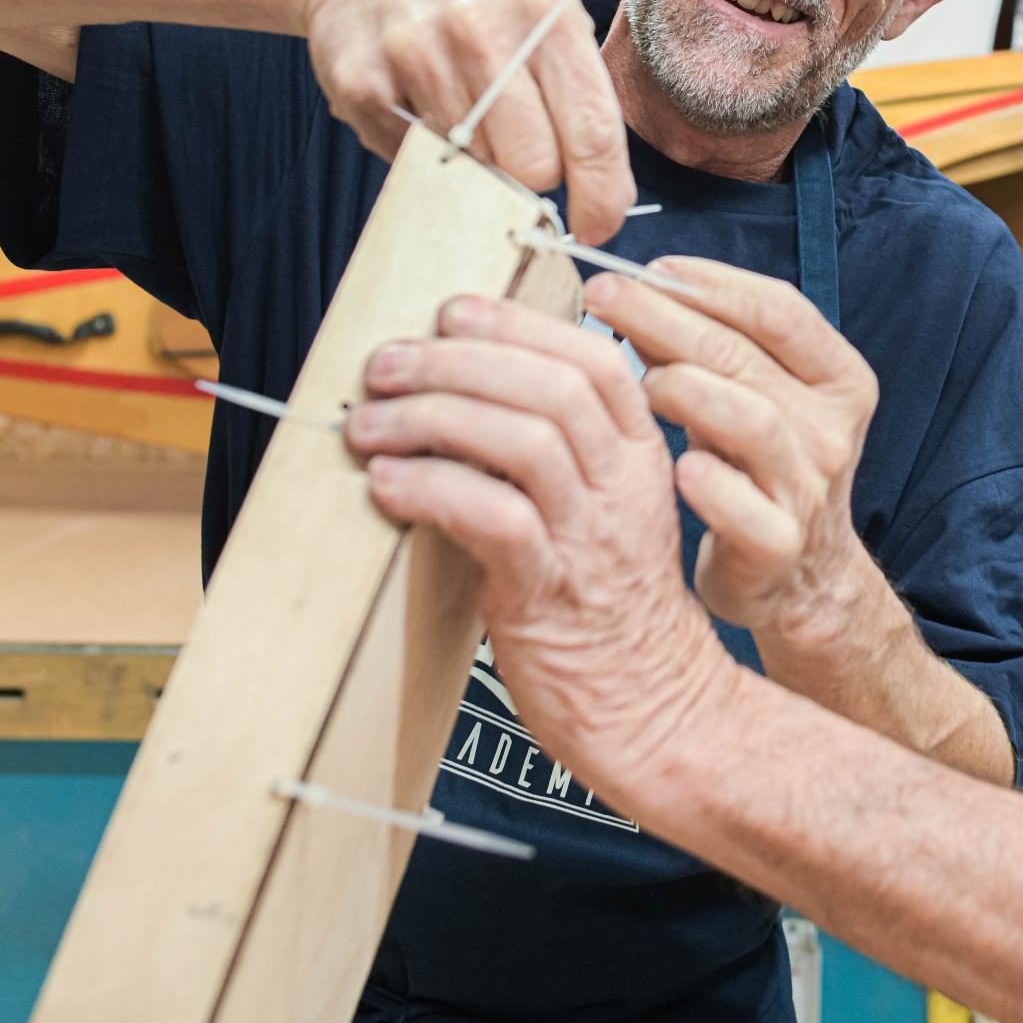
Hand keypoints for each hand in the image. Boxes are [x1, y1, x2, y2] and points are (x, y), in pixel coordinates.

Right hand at [293, 0, 633, 242]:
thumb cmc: (470, 2)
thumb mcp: (541, 19)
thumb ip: (575, 93)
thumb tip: (603, 195)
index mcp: (546, 13)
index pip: (593, 131)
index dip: (601, 197)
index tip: (596, 226)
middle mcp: (484, 29)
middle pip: (534, 167)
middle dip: (532, 181)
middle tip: (516, 155)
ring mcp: (418, 54)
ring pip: (475, 171)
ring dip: (475, 164)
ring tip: (460, 115)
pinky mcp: (363, 84)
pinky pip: (412, 162)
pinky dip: (421, 154)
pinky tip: (417, 108)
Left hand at [348, 293, 735, 789]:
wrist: (654, 711)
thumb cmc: (608, 611)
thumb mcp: (600, 513)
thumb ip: (553, 456)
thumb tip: (456, 401)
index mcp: (641, 458)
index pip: (594, 359)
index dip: (516, 323)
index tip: (451, 311)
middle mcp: (624, 488)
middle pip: (552, 386)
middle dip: (456, 360)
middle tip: (385, 367)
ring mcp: (593, 539)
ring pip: (525, 439)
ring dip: (432, 417)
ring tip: (369, 426)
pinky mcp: (550, 594)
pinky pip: (494, 519)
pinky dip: (432, 488)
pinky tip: (387, 485)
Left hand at [584, 257, 880, 650]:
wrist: (795, 574)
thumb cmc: (756, 466)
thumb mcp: (750, 397)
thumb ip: (706, 349)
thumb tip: (635, 291)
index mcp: (839, 379)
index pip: (780, 310)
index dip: (713, 283)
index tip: (652, 267)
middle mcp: (833, 429)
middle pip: (746, 357)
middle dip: (666, 318)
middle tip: (604, 296)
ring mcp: (810, 489)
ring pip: (750, 421)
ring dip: (683, 390)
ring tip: (634, 383)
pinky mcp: (779, 546)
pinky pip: (744, 510)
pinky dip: (709, 485)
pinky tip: (674, 467)